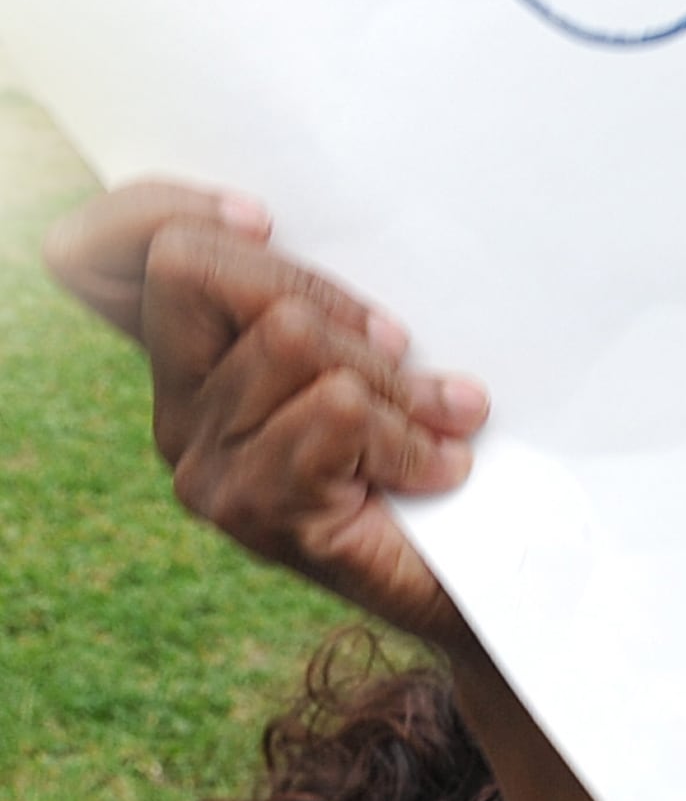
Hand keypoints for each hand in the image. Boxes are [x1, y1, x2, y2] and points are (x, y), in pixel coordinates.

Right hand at [42, 181, 486, 645]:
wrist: (484, 591)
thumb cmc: (434, 464)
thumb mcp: (378, 358)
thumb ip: (328, 302)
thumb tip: (306, 234)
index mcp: (192, 360)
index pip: (86, 256)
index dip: (158, 209)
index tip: (264, 221)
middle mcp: (176, 409)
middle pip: (191, 268)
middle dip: (319, 291)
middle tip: (401, 352)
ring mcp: (205, 464)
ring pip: (291, 337)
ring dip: (395, 380)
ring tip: (441, 424)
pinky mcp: (255, 508)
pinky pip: (335, 411)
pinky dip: (409, 433)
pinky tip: (437, 469)